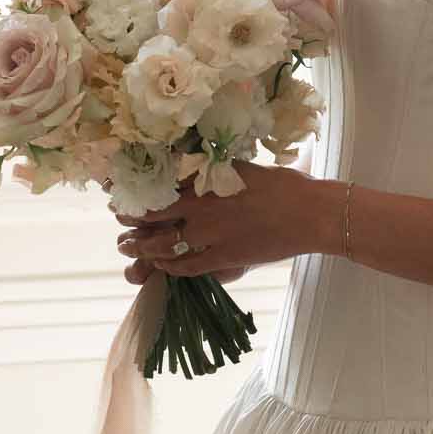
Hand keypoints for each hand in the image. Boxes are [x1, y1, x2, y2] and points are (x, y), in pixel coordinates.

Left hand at [114, 163, 340, 283]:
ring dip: (142, 248)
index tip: (122, 197)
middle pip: (152, 216)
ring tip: (131, 248)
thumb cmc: (283, 186)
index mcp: (206, 182)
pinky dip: (170, 266)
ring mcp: (211, 235)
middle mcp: (201, 208)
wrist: (310, 213)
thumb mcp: (243, 168)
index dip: (135, 195)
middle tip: (121, 225)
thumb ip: (214, 170)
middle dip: (131, 222)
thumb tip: (191, 166)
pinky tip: (162, 265)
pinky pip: (186, 266)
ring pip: (162, 245)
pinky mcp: (224, 258)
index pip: (157, 188)